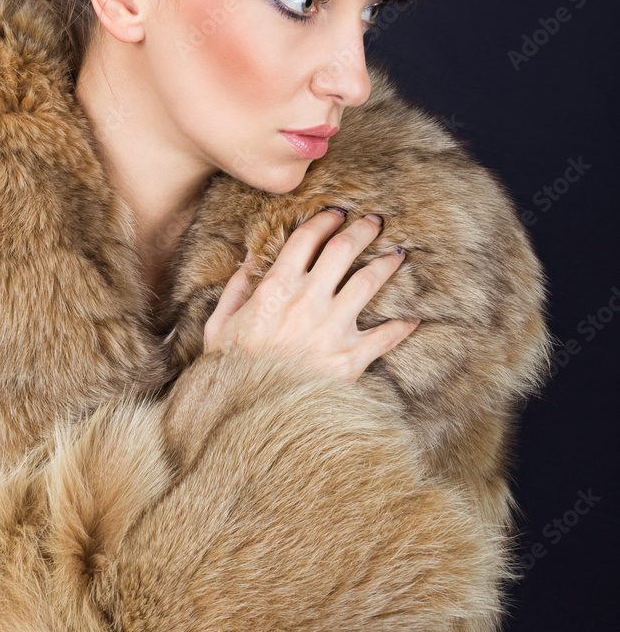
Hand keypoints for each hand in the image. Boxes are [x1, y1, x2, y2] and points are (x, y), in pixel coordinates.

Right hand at [203, 208, 419, 383]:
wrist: (250, 417)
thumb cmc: (232, 371)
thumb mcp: (220, 325)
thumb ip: (236, 288)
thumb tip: (250, 258)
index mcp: (276, 290)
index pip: (307, 240)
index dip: (324, 221)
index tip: (336, 214)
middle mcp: (308, 302)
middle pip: (344, 250)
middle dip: (363, 230)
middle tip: (375, 221)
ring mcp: (331, 330)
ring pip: (369, 282)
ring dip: (387, 264)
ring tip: (397, 254)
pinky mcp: (350, 360)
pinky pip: (385, 337)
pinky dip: (402, 326)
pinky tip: (412, 319)